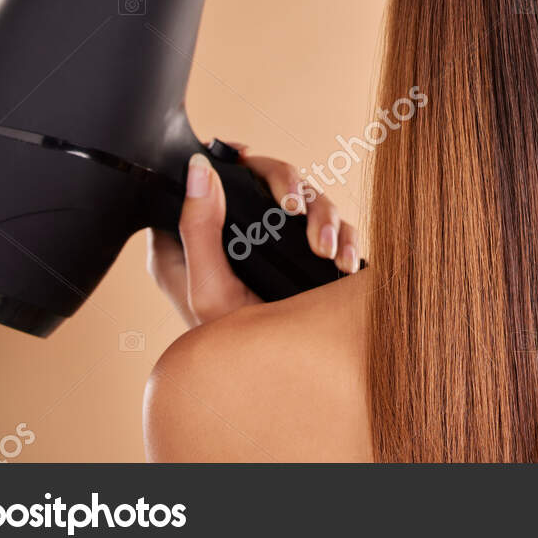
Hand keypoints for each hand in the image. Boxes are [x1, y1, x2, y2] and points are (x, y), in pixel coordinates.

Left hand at [147, 144, 359, 327]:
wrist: (278, 381)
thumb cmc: (228, 345)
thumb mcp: (206, 289)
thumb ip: (198, 228)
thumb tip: (199, 168)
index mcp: (194, 238)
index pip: (209, 179)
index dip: (228, 161)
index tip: (245, 156)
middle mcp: (237, 233)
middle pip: (268, 179)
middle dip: (289, 186)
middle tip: (295, 208)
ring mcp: (276, 242)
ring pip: (308, 199)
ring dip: (323, 218)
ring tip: (325, 250)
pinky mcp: (307, 254)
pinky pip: (335, 229)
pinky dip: (344, 239)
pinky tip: (342, 262)